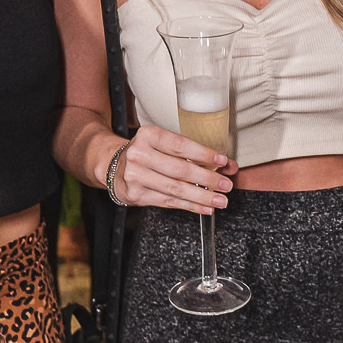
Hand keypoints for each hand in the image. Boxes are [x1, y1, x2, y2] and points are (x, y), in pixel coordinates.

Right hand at [112, 125, 236, 214]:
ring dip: (202, 197)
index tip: (222, 161)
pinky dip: (190, 206)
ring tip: (220, 200)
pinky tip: (204, 207)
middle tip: (226, 185)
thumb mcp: (164, 143)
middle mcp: (139, 155)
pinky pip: (168, 202)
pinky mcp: (136, 195)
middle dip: (207, 180)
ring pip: (176, 189)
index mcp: (148, 135)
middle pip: (180, 170)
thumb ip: (193, 152)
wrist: (115, 166)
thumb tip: (227, 164)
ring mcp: (136, 176)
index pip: (180, 146)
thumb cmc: (147, 152)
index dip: (203, 155)